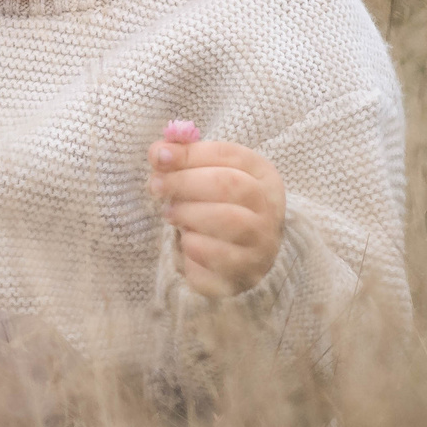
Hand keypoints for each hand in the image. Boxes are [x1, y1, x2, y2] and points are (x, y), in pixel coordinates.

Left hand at [148, 135, 285, 298]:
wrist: (241, 256)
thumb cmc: (218, 207)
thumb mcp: (207, 176)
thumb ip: (183, 159)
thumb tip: (159, 152)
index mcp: (264, 177)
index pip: (231, 156)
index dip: (191, 154)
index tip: (158, 157)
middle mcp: (270, 210)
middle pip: (231, 185)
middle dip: (186, 182)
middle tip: (157, 186)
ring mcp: (261, 245)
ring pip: (228, 222)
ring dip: (188, 215)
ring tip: (170, 215)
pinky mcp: (244, 275)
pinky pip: (216, 261)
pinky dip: (192, 249)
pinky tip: (186, 243)